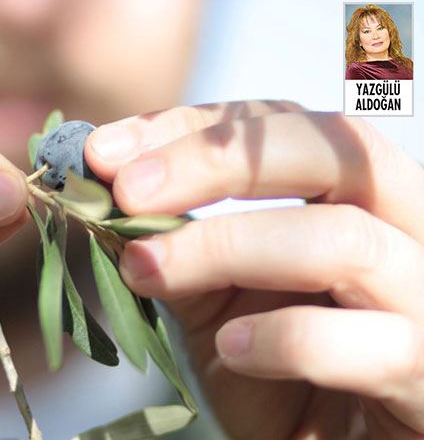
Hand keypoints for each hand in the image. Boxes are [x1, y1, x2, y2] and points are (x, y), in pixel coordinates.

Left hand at [86, 101, 423, 438]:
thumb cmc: (270, 374)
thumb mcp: (213, 299)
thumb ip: (177, 245)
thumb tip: (107, 194)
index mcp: (354, 197)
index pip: (285, 124)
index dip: (193, 127)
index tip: (105, 153)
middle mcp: (408, 230)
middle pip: (335, 149)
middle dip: (217, 160)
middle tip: (127, 191)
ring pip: (344, 240)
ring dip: (226, 248)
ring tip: (147, 270)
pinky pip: (375, 344)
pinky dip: (287, 339)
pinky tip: (231, 350)